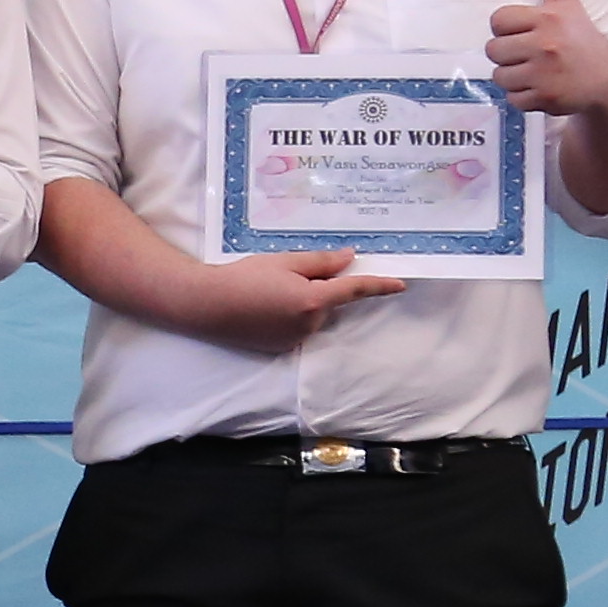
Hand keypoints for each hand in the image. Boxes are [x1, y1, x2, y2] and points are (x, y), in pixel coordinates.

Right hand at [177, 246, 408, 353]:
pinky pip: (298, 327)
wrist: (207, 304)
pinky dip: (289, 315)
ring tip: (266, 290)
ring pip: (312, 314)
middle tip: (284, 273)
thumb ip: (321, 262)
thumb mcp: (283, 261)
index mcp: (313, 300)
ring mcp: (296, 339)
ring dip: (302, 301)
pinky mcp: (282, 347)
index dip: (379, 285)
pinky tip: (263, 306)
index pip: (354, 290)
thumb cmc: (244, 277)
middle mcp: (309, 324)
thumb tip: (349, 259)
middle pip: (328, 301)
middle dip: (317, 286)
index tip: (401, 284)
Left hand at [486, 0, 607, 116]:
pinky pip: (512, 99)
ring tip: (534, 73)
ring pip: (499, 76)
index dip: (506, 29)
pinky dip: (522, 98)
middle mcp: (545, 44)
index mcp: (547, 18)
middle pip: (493, 50)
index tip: (524, 33)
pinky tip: (541, 89)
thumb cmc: (583, 40)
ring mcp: (545, 73)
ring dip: (513, 78)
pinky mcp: (546, 98)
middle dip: (507, 55)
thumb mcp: (568, 3)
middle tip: (529, 56)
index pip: (497, 20)